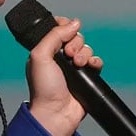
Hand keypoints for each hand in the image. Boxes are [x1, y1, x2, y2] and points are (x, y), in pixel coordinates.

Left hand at [26, 17, 102, 135]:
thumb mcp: (40, 55)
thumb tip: (74, 22)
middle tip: (69, 55)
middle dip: (75, 42)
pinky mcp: (86, 77)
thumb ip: (54, 35)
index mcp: (45, 50)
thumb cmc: (43, 88)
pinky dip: (95, 61)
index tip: (65, 30)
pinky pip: (95, 61)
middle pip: (75, 36)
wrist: (56, 113)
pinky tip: (90, 66)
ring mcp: (73, 67)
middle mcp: (59, 57)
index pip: (58, 29)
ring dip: (84, 53)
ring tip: (78, 64)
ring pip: (86, 48)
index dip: (64, 26)